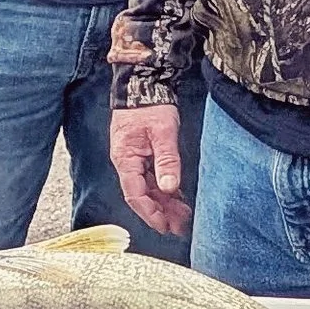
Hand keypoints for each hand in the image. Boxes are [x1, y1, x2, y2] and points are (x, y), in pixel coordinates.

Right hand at [110, 103, 190, 236]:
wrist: (143, 82)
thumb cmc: (150, 104)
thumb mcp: (163, 132)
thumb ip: (167, 160)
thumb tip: (169, 188)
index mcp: (125, 159)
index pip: (135, 195)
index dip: (150, 213)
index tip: (165, 226)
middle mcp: (126, 162)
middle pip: (142, 195)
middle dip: (161, 212)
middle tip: (181, 226)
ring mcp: (134, 159)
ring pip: (148, 188)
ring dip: (164, 203)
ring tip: (183, 216)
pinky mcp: (142, 154)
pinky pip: (151, 178)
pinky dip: (164, 190)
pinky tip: (178, 198)